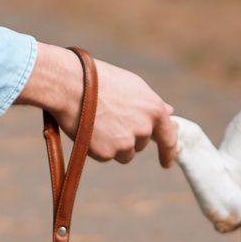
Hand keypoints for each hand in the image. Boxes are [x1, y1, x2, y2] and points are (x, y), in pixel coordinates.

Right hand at [16, 44, 179, 167]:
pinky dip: (97, 146)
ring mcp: (125, 143)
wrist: (70, 85)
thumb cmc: (99, 79)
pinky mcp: (106, 154)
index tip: (166, 162)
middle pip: (140, 144)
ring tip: (96, 121)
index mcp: (154, 110)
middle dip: (128, 137)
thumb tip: (170, 112)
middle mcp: (144, 129)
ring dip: (114, 144)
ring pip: (124, 153)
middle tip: (109, 119)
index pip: (169, 138)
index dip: (169, 152)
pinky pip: (105, 156)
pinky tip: (88, 128)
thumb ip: (152, 104)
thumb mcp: (132, 86)